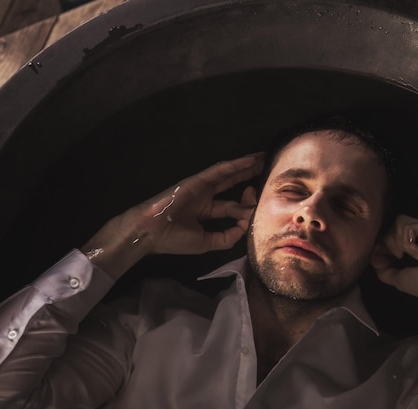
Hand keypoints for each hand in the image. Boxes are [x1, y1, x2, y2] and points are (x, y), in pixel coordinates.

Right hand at [81, 152, 263, 277]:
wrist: (150, 233)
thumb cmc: (173, 239)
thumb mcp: (206, 243)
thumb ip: (227, 237)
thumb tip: (246, 226)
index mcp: (207, 213)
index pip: (233, 208)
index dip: (247, 209)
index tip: (257, 212)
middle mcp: (206, 198)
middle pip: (233, 185)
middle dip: (249, 177)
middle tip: (267, 168)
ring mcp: (201, 187)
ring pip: (228, 174)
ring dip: (245, 166)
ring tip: (262, 157)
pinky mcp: (197, 180)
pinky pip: (219, 171)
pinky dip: (234, 165)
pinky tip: (249, 160)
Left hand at [371, 215, 417, 331]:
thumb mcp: (398, 278)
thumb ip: (385, 269)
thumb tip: (374, 261)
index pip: (393, 232)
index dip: (383, 242)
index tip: (380, 257)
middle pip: (394, 224)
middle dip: (388, 241)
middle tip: (396, 257)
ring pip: (400, 222)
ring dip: (398, 241)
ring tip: (405, 255)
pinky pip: (409, 226)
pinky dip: (407, 242)